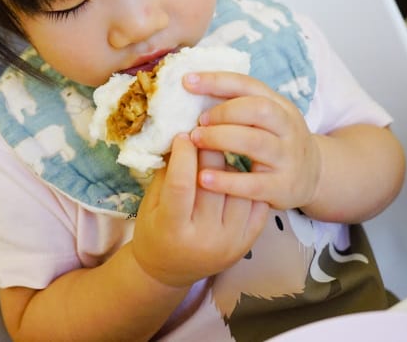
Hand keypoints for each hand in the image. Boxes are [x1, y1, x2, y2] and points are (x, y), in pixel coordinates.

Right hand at [130, 133, 268, 287]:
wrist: (170, 270)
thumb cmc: (155, 232)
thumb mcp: (150, 204)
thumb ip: (167, 173)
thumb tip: (185, 136)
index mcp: (172, 229)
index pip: (182, 183)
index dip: (183, 154)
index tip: (183, 135)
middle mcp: (204, 239)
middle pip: (215, 182)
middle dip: (209, 151)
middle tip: (206, 135)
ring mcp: (230, 243)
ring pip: (239, 189)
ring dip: (231, 166)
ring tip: (219, 159)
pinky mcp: (247, 243)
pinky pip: (257, 204)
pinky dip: (248, 184)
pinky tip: (237, 175)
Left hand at [184, 71, 321, 209]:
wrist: (312, 178)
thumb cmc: (275, 143)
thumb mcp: (265, 120)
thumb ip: (237, 106)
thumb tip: (192, 89)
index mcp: (280, 105)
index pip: (249, 85)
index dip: (217, 81)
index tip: (187, 81)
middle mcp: (288, 128)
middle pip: (258, 109)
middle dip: (223, 112)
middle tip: (198, 122)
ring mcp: (288, 158)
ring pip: (255, 142)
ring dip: (220, 138)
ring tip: (196, 141)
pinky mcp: (283, 187)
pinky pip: (253, 183)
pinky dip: (226, 180)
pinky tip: (203, 178)